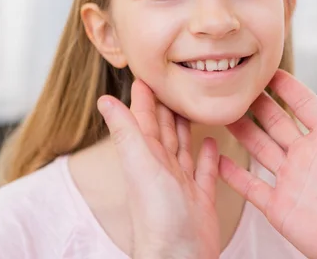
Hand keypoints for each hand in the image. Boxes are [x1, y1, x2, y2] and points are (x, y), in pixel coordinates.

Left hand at [97, 80, 219, 258]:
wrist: (180, 254)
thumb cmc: (158, 213)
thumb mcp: (140, 163)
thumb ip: (126, 131)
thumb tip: (105, 100)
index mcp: (145, 156)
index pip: (144, 120)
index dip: (145, 98)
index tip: (148, 75)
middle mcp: (161, 167)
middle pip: (164, 130)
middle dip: (167, 107)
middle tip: (175, 85)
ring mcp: (181, 182)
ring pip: (183, 147)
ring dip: (185, 127)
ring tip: (192, 107)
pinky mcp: (200, 196)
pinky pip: (204, 170)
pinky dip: (207, 155)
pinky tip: (212, 142)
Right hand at [219, 69, 316, 258]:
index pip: (304, 104)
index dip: (287, 86)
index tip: (269, 68)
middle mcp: (307, 155)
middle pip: (275, 122)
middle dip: (256, 103)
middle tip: (236, 85)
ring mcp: (291, 180)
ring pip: (258, 148)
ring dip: (241, 131)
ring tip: (221, 112)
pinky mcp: (278, 205)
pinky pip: (249, 186)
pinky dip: (232, 173)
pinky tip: (217, 158)